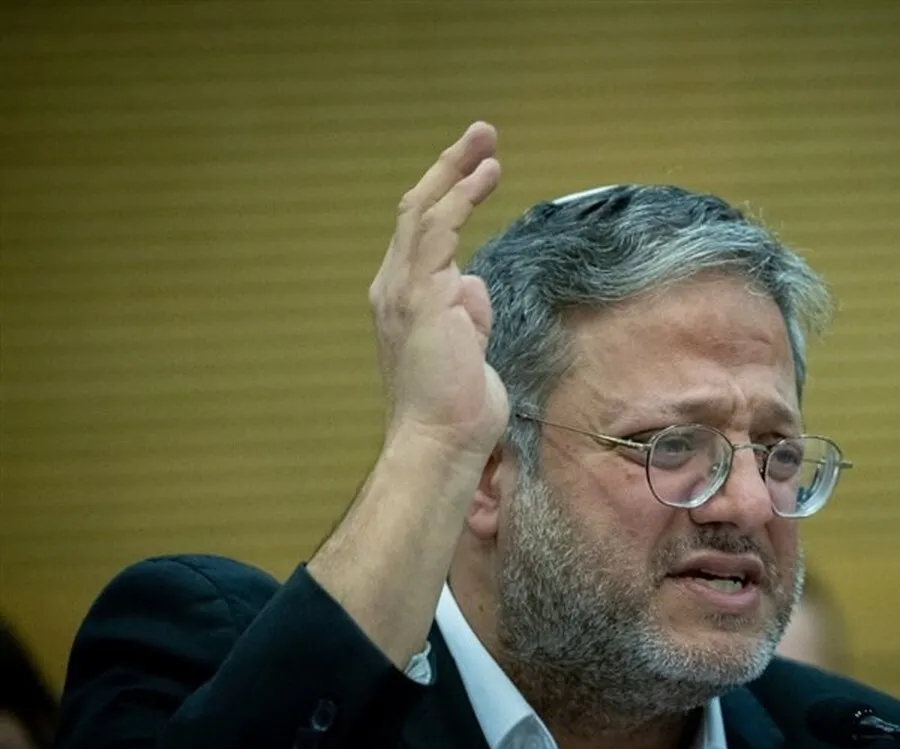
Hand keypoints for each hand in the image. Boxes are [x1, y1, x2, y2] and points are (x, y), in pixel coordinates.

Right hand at [370, 122, 506, 457]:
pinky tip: (485, 176)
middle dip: (449, 170)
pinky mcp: (420, 294)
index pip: (419, 236)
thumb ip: (467, 313)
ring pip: (424, 211)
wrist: (441, 441)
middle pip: (415, 211)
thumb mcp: (466, 348)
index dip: (446, 197)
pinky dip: (461, 198)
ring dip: (457, 172)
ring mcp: (402, 289)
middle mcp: (393, 288)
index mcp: (402, 300)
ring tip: (487, 143)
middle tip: (481, 137)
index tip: (477, 171)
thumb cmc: (456, 406)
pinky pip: (438, 230)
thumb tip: (471, 284)